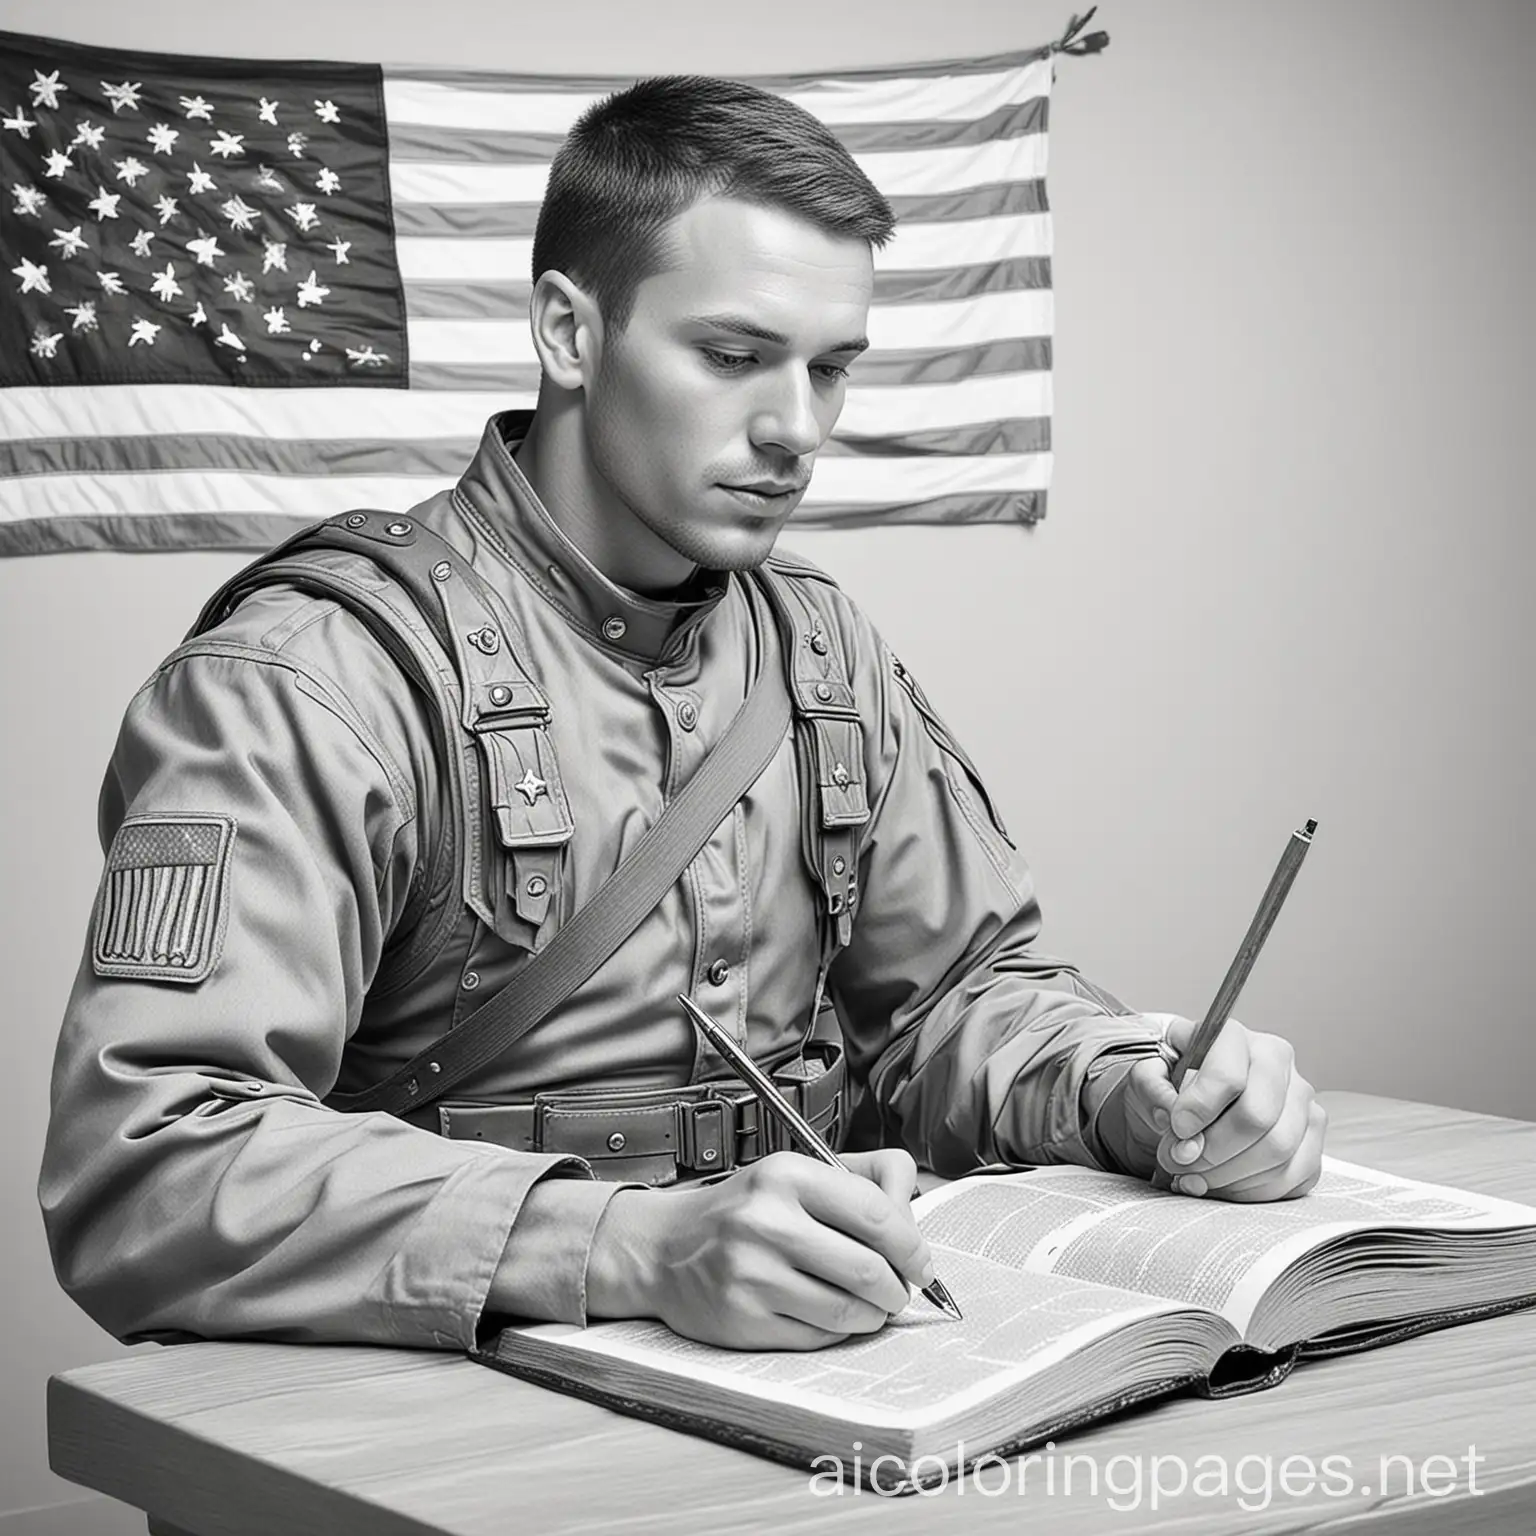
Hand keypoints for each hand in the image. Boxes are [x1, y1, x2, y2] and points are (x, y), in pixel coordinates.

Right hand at [587, 1149, 933, 1349]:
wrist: (665, 1249)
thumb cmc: (744, 1210)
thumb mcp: (797, 1172)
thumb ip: (865, 1180)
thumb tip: (914, 1219)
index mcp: (785, 1175)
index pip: (875, 1213)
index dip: (911, 1245)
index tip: (920, 1262)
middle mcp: (766, 1222)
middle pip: (869, 1269)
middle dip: (898, 1287)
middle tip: (899, 1289)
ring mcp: (752, 1275)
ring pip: (848, 1312)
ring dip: (872, 1314)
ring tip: (867, 1304)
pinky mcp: (744, 1320)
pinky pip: (818, 1337)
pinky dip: (836, 1331)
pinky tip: (826, 1314)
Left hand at [1108, 1013, 1325, 1200]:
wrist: (1185, 1110)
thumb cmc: (1168, 1088)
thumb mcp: (1145, 1076)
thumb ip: (1152, 1087)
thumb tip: (1171, 1114)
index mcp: (1236, 1038)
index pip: (1229, 1075)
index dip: (1199, 1108)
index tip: (1176, 1128)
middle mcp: (1278, 1065)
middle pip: (1258, 1117)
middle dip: (1212, 1149)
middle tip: (1180, 1159)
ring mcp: (1302, 1104)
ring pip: (1278, 1151)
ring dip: (1227, 1174)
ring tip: (1192, 1176)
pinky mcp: (1311, 1143)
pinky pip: (1293, 1177)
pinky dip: (1250, 1191)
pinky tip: (1220, 1185)